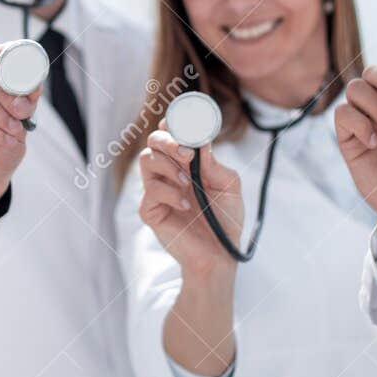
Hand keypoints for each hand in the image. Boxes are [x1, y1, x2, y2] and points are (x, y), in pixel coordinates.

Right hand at [137, 129, 242, 280]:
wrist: (220, 254)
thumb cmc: (226, 219)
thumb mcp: (230, 187)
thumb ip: (215, 164)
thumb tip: (201, 142)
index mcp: (188, 161)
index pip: (174, 132)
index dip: (174, 122)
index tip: (184, 121)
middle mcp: (170, 171)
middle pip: (154, 140)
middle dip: (168, 140)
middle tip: (187, 153)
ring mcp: (158, 189)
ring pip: (146, 159)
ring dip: (168, 166)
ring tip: (187, 183)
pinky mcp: (150, 209)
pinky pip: (150, 192)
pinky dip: (169, 194)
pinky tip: (185, 206)